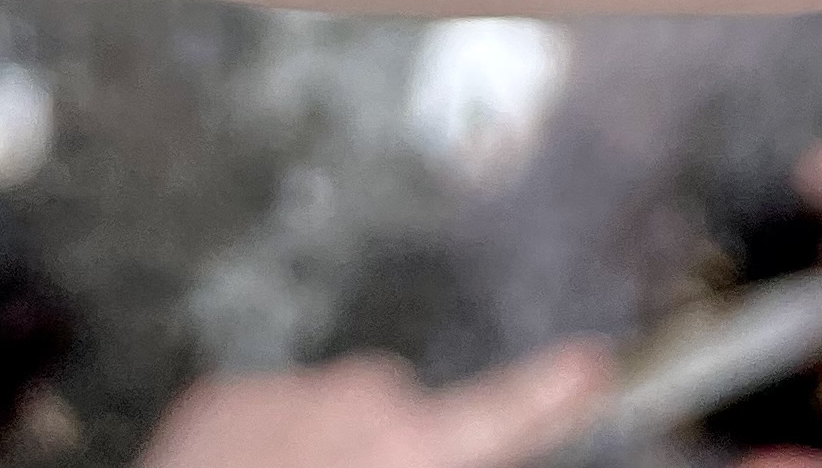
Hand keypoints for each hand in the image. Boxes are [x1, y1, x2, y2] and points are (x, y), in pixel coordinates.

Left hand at [135, 347, 607, 467]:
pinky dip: (261, 451)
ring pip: (333, 416)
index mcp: (411, 452)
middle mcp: (362, 400)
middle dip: (391, 455)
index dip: (553, 393)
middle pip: (404, 417)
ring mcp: (289, 389)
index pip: (503, 416)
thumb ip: (436, 457)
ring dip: (321, 455)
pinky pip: (267, 415)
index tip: (598, 364)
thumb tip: (444, 446)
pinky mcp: (223, 396)